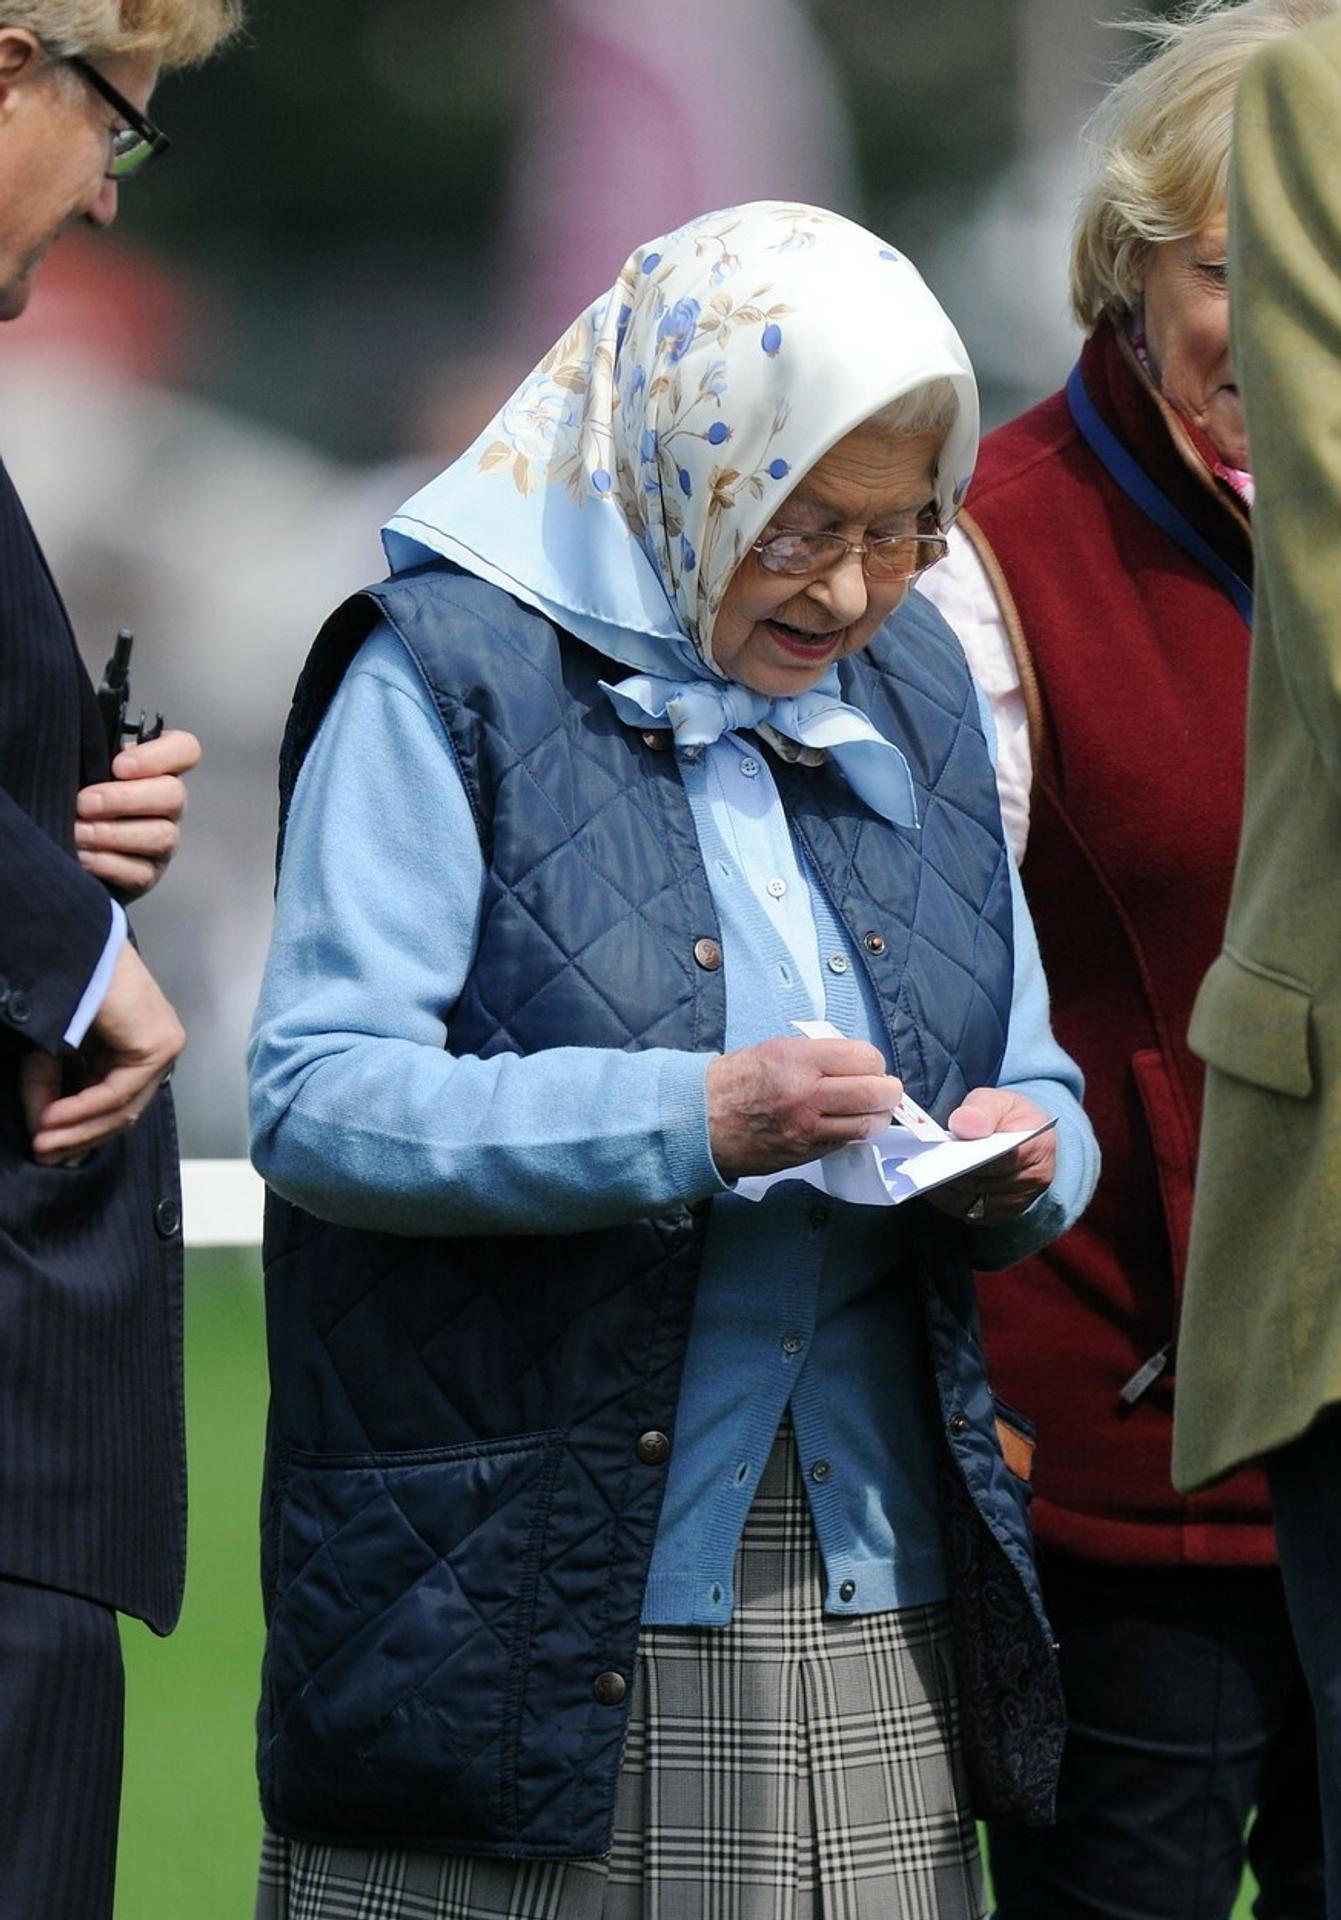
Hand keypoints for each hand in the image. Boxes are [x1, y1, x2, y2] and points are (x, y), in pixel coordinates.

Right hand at [19, 942, 184, 1164]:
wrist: (74, 949)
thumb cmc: (66, 989)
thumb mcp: (50, 1052)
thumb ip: (49, 1093)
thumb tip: (44, 1139)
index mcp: (138, 1052)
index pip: (117, 1107)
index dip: (81, 1134)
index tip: (48, 1152)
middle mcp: (158, 1053)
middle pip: (122, 1113)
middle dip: (78, 1137)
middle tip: (42, 1152)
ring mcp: (164, 1049)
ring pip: (122, 1109)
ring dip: (78, 1129)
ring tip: (42, 1139)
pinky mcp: (159, 1046)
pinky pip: (118, 1092)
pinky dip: (83, 1109)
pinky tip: (52, 1118)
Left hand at [75, 729, 201, 898]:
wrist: (68, 840)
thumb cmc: (79, 793)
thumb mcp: (85, 765)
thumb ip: (92, 751)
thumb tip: (79, 740)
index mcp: (159, 768)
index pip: (186, 750)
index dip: (159, 756)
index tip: (119, 765)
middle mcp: (170, 803)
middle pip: (174, 794)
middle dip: (124, 799)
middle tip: (83, 802)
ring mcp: (164, 840)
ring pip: (161, 836)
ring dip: (113, 834)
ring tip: (77, 832)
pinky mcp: (149, 874)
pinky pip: (141, 872)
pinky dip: (107, 863)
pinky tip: (82, 856)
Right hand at [708, 1037, 901, 1180]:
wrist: (700, 1120)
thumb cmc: (735, 1081)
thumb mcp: (776, 1049)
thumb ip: (819, 1054)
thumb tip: (856, 1062)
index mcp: (798, 1059)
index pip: (864, 1058)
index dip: (875, 1062)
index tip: (871, 1065)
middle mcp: (806, 1093)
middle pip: (875, 1093)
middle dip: (889, 1091)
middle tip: (887, 1089)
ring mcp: (806, 1128)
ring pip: (867, 1125)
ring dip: (876, 1117)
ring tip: (871, 1109)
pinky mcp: (804, 1153)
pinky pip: (844, 1143)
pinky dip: (853, 1133)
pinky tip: (845, 1124)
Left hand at [927, 1087, 1054, 1225]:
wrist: (1022, 1133)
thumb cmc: (1008, 1115)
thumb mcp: (997, 1100)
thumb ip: (981, 1110)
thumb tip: (963, 1124)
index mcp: (1038, 1147)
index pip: (1001, 1159)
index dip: (969, 1157)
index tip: (943, 1150)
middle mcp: (1033, 1181)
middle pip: (983, 1183)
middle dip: (951, 1172)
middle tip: (922, 1160)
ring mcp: (1017, 1202)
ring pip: (972, 1201)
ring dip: (945, 1188)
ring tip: (922, 1171)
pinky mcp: (999, 1215)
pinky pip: (968, 1212)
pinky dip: (947, 1199)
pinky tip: (931, 1184)